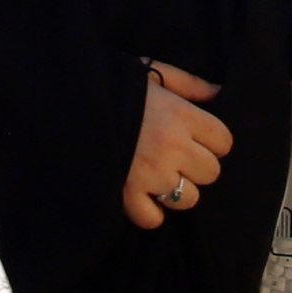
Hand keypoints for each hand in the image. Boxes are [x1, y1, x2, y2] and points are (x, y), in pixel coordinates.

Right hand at [124, 60, 233, 229]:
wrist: (68, 104)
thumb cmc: (115, 89)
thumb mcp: (152, 73)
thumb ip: (189, 84)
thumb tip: (219, 92)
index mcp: (180, 115)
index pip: (223, 141)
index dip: (212, 141)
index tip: (196, 138)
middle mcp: (171, 147)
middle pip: (211, 172)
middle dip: (196, 166)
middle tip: (176, 157)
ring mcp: (150, 174)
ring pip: (188, 198)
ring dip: (176, 191)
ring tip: (158, 177)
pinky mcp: (126, 195)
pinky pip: (153, 218)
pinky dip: (149, 212)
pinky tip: (142, 197)